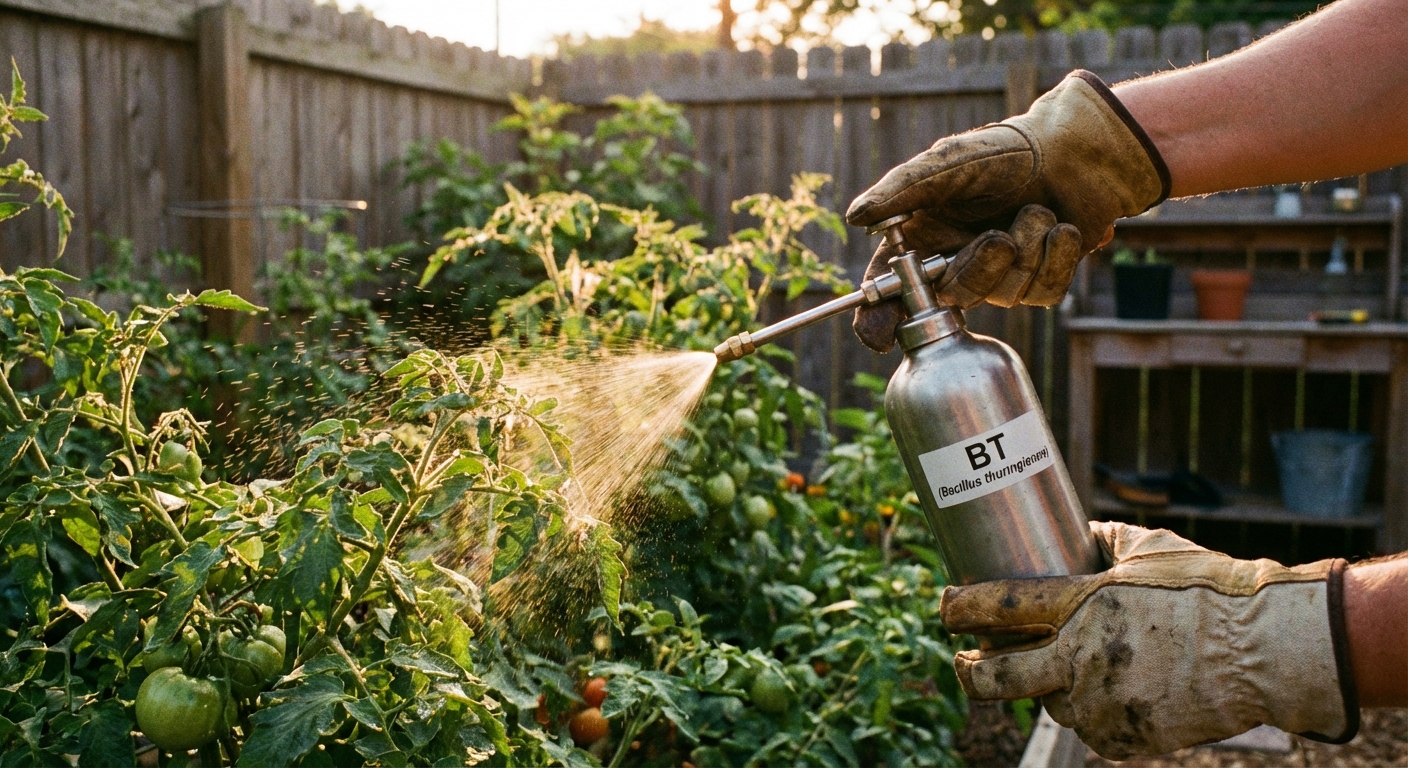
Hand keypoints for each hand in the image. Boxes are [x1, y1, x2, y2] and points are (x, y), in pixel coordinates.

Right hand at [846, 71, 1169, 352]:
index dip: (879, 318)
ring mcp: (1000, 276)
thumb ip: (902, 189)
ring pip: (1005, 295)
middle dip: (979, 269)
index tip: (878, 336)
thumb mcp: (948, 163)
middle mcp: (956, 262)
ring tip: (1038, 211)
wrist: (1076, 150)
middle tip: (997, 235)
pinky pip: (1044, 294)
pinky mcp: (1041, 282)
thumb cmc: (1006, 151)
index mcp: (923, 237)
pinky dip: (1056, 258)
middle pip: (954, 299)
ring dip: (1027, 249)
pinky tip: (1062, 227)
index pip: (889, 289)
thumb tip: (855, 216)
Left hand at [939, 522, 1357, 759]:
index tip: (945, 606)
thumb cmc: (1209, 587)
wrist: (1267, 647)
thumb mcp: (1148, 547)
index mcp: (1081, 605)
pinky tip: (1116, 691)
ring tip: (1076, 668)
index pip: (997, 607)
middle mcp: (1081, 658)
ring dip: (1052, 688)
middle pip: (994, 679)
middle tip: (966, 663)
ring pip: (1048, 704)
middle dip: (969, 672)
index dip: (958, 608)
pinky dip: (1094, 712)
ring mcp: (1101, 703)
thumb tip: (1073, 529)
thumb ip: (1102, 540)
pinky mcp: (1125, 737)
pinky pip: (1091, 728)